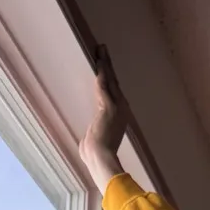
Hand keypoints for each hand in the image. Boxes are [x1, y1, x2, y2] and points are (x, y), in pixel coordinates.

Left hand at [79, 46, 127, 193]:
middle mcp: (120, 110)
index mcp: (117, 118)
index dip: (109, 79)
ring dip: (104, 64)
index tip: (104, 68)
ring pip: (109, 80)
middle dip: (108, 66)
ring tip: (100, 49)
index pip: (112, 94)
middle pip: (113, 83)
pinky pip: (104, 84)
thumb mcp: (94, 143)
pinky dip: (102, 71)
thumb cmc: (96, 157)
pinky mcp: (109, 106)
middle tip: (103, 50)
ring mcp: (116, 107)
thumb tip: (88, 140)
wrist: (101, 160)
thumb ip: (93, 136)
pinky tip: (99, 60)